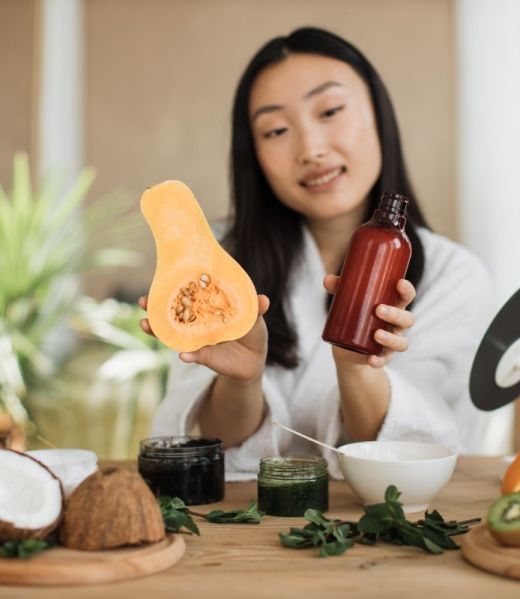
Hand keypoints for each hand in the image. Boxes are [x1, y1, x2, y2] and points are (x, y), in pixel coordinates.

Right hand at [139, 294, 269, 382]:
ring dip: (159, 331)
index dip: (172, 288)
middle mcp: (197, 323)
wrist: (254, 360)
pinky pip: (193, 356)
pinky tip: (183, 355)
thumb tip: (264, 300)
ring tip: (146, 325)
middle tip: (143, 301)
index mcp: (206, 308)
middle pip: (172, 313)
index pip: (186, 295)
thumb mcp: (255, 318)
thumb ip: (256, 309)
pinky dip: (188, 355)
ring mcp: (197, 340)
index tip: (158, 279)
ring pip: (174, 334)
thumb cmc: (251, 331)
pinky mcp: (204, 358)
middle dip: (155, 307)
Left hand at [323, 276, 415, 368]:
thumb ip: (339, 290)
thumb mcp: (347, 302)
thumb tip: (328, 280)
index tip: (400, 283)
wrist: (348, 349)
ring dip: (390, 338)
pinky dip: (379, 360)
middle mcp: (397, 325)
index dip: (406, 290)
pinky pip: (386, 360)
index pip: (406, 297)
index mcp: (393, 306)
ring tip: (376, 334)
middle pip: (407, 319)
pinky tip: (371, 359)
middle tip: (378, 309)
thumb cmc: (354, 316)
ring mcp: (391, 342)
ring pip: (401, 342)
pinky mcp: (383, 357)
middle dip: (395, 314)